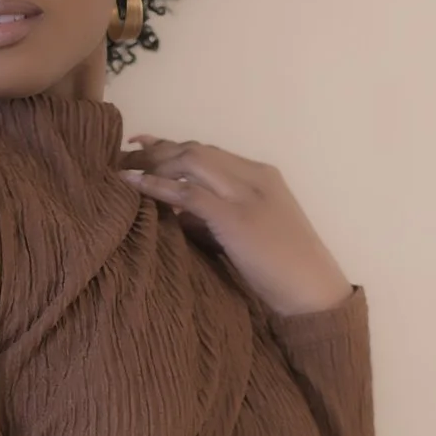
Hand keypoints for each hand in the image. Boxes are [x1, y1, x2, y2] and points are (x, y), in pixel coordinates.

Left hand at [120, 139, 353, 318]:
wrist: (312, 290)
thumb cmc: (280, 271)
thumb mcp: (246, 234)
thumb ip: (214, 220)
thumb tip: (176, 217)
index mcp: (261, 175)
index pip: (208, 151)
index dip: (171, 146)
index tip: (141, 145)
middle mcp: (254, 176)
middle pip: (196, 149)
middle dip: (156, 151)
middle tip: (123, 159)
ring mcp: (246, 194)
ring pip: (191, 161)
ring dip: (153, 163)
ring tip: (123, 172)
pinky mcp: (236, 217)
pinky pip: (189, 193)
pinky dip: (158, 186)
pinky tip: (134, 185)